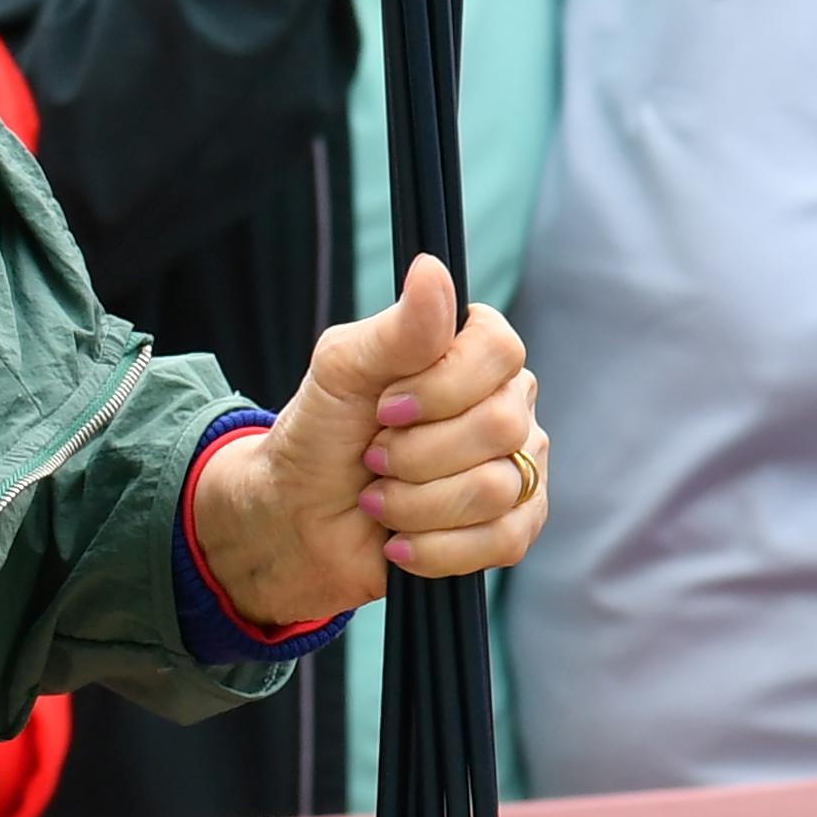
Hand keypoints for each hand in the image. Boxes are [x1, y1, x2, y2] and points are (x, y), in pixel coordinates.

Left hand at [185, 255, 543, 633]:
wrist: (298, 517)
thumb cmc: (321, 434)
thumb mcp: (342, 370)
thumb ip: (396, 327)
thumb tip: (432, 268)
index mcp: (472, 352)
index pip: (499, 350)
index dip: (441, 387)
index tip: (384, 406)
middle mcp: (508, 403)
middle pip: (500, 425)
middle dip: (417, 454)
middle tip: (372, 457)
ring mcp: (518, 466)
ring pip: (497, 488)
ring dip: (416, 503)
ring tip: (378, 498)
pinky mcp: (514, 526)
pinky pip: (505, 540)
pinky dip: (436, 547)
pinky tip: (398, 540)